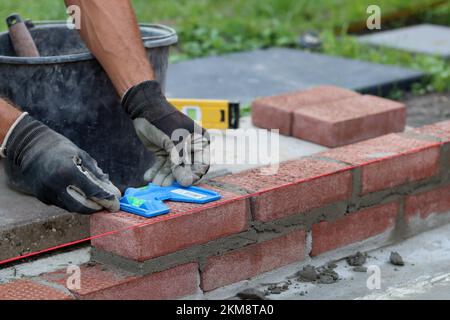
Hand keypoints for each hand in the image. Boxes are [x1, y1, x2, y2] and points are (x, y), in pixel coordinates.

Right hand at [3, 114, 120, 213]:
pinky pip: (63, 204)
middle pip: (82, 206)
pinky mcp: (42, 197)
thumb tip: (113, 191)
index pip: (92, 191)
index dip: (106, 198)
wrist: (30, 147)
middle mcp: (56, 185)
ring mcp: (47, 193)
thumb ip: (97, 174)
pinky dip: (75, 202)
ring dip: (87, 206)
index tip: (116, 202)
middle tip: (109, 206)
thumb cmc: (60, 149)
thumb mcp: (81, 156)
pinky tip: (83, 197)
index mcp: (68, 171)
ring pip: (72, 207)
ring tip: (99, 201)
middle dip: (98, 208)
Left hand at [122, 81, 209, 186]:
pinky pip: (162, 166)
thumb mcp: (173, 141)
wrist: (145, 109)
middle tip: (164, 185)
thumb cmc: (163, 121)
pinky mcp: (165, 153)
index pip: (201, 164)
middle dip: (174, 178)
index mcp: (200, 142)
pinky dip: (156, 172)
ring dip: (163, 177)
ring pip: (172, 169)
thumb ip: (180, 161)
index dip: (194, 176)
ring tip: (155, 182)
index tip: (184, 183)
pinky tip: (148, 176)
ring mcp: (177, 151)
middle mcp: (190, 148)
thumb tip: (186, 181)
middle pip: (185, 169)